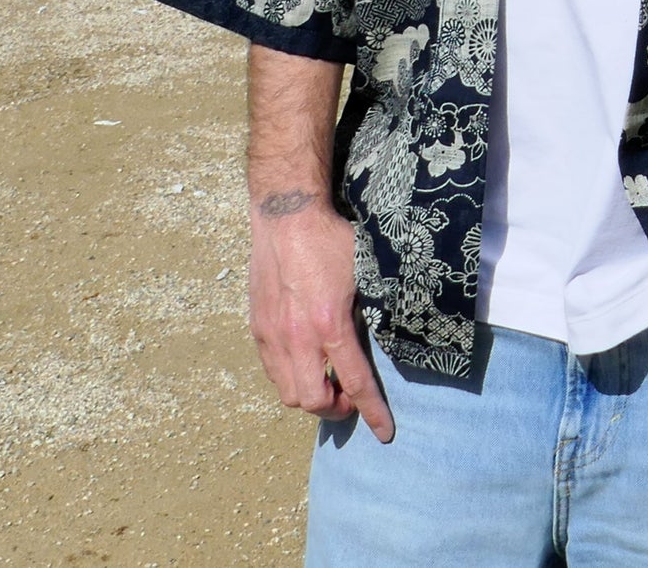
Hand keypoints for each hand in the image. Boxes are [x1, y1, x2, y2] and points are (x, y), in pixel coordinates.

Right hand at [246, 189, 394, 442]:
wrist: (286, 215)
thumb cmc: (331, 239)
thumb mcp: (365, 271)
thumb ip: (372, 308)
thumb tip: (390, 331)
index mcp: (330, 325)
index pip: (355, 383)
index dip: (373, 412)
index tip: (385, 432)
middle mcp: (298, 338)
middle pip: (313, 402)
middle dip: (336, 410)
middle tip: (351, 397)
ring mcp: (273, 336)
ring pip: (288, 393)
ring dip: (311, 396)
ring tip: (328, 380)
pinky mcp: (258, 329)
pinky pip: (273, 371)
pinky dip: (291, 377)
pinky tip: (305, 361)